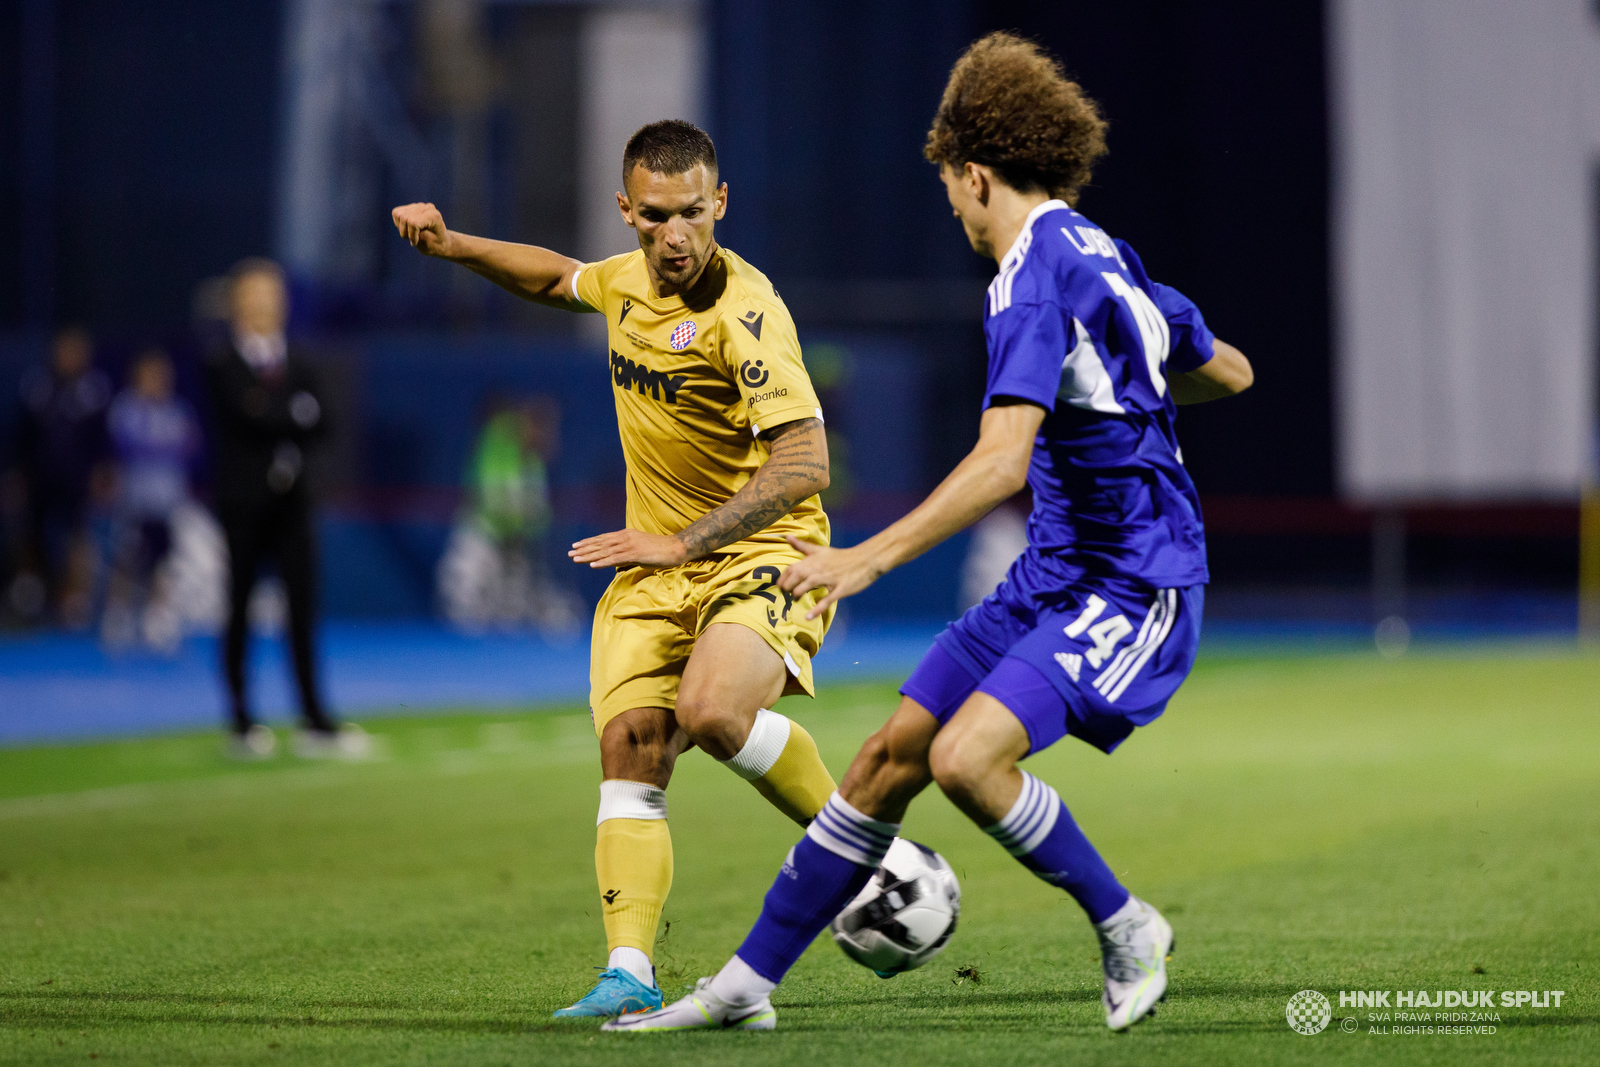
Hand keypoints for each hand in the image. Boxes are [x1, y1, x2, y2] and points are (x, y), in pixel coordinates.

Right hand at [391, 202, 450, 256]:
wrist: (441, 243)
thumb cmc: (435, 245)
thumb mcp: (426, 244)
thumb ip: (414, 232)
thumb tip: (401, 216)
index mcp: (434, 216)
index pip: (413, 222)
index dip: (411, 235)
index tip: (415, 243)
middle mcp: (427, 208)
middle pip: (404, 218)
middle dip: (405, 232)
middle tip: (413, 239)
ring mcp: (419, 206)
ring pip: (398, 214)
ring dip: (401, 228)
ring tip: (411, 234)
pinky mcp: (412, 207)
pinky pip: (396, 213)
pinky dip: (398, 223)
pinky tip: (408, 228)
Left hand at [569, 529, 688, 569]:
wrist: (676, 548)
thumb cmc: (660, 551)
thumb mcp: (640, 550)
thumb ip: (627, 554)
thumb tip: (616, 562)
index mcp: (626, 535)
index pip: (603, 539)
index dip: (589, 542)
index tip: (576, 546)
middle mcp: (625, 538)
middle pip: (601, 544)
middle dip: (584, 548)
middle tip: (570, 552)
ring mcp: (629, 545)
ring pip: (604, 551)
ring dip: (588, 555)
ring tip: (575, 558)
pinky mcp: (635, 553)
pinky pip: (615, 559)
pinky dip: (602, 562)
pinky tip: (592, 565)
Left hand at [778, 535, 882, 619]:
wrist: (865, 559)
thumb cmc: (841, 556)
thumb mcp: (821, 549)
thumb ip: (802, 546)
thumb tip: (787, 536)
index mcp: (814, 559)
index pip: (792, 568)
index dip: (783, 578)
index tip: (779, 585)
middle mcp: (819, 568)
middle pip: (797, 576)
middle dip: (787, 586)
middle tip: (785, 593)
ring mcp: (830, 579)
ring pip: (808, 585)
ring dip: (798, 593)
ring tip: (796, 599)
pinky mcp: (840, 589)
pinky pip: (826, 600)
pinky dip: (816, 609)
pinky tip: (808, 617)